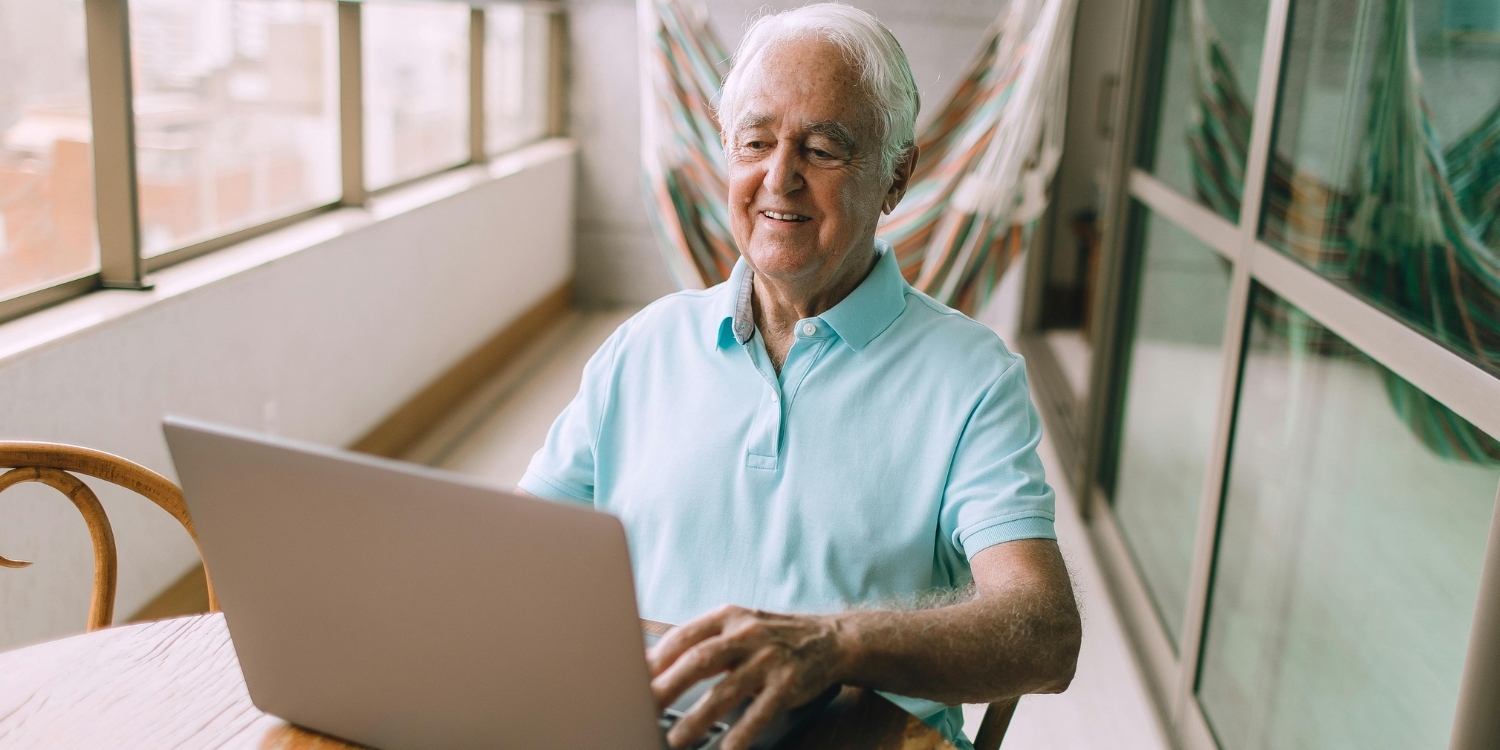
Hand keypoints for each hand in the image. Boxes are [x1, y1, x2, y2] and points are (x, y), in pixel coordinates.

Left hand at [647, 605, 850, 749]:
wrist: (831, 639)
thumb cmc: (773, 637)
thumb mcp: (739, 626)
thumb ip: (704, 642)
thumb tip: (653, 665)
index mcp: (728, 617)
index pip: (683, 637)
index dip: (655, 660)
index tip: (630, 680)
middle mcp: (747, 634)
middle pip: (698, 661)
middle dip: (666, 688)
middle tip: (640, 710)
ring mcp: (769, 659)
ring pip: (726, 691)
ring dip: (697, 718)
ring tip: (674, 739)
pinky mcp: (789, 683)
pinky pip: (761, 711)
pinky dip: (743, 732)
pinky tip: (727, 749)